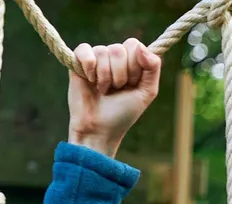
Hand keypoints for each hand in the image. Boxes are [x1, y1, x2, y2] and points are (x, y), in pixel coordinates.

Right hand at [68, 39, 160, 157]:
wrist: (98, 130)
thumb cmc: (123, 114)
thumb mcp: (146, 92)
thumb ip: (153, 67)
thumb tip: (140, 47)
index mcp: (131, 61)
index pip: (134, 45)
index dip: (133, 65)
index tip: (131, 84)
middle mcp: (113, 58)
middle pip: (118, 49)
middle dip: (119, 74)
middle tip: (115, 90)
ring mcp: (95, 60)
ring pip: (102, 51)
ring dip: (105, 76)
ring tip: (102, 90)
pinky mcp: (77, 64)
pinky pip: (84, 50)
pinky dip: (88, 64)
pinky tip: (90, 79)